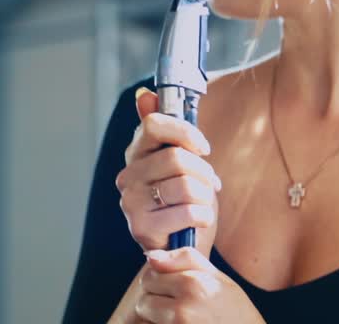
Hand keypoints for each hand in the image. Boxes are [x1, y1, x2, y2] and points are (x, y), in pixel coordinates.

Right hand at [115, 87, 221, 255]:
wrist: (184, 244)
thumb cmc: (186, 200)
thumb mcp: (182, 160)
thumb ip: (168, 129)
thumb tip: (145, 94)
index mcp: (137, 152)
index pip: (152, 125)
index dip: (185, 132)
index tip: (203, 147)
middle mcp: (127, 175)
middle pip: (176, 157)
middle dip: (203, 171)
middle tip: (210, 183)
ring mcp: (130, 202)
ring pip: (184, 185)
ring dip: (205, 195)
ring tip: (204, 203)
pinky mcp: (141, 228)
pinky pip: (186, 212)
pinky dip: (203, 216)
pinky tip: (200, 221)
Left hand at [134, 248, 262, 323]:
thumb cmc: (234, 309)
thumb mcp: (217, 277)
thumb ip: (184, 259)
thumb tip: (150, 256)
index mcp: (193, 284)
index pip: (150, 276)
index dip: (159, 280)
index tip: (173, 286)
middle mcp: (183, 308)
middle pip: (143, 299)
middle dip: (155, 300)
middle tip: (178, 304)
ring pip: (147, 318)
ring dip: (156, 317)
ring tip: (180, 317)